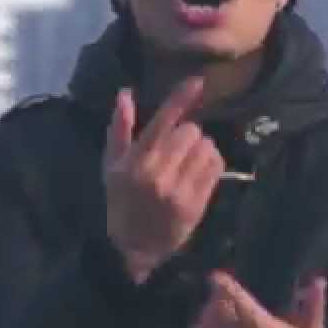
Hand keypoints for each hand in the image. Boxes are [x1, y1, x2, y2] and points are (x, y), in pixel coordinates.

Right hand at [103, 78, 222, 282]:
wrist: (136, 246)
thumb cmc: (121, 201)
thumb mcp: (111, 166)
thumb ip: (120, 129)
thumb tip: (124, 94)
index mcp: (135, 161)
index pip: (162, 122)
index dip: (181, 99)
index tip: (198, 81)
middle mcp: (158, 173)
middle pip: (190, 131)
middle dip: (186, 134)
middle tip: (176, 148)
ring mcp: (180, 188)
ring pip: (205, 146)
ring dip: (200, 148)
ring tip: (187, 162)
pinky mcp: (198, 201)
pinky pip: (215, 166)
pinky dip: (210, 163)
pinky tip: (197, 172)